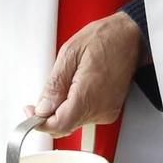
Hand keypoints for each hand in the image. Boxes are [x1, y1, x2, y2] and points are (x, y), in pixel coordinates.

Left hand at [27, 12, 143, 136]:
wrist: (131, 36)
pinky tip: (77, 88)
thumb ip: (54, 85)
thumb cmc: (106, 38)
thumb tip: (42, 107)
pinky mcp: (111, 110)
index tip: (31, 112)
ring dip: (63, 110)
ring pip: (74, 122)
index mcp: (88, 95)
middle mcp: (100, 109)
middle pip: (65, 126)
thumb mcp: (70, 53)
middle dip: (49, 114)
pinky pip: (86, 116)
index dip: (39, 122)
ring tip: (67, 83)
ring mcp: (107, 111)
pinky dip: (75, 107)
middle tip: (43, 97)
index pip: (58, 125)